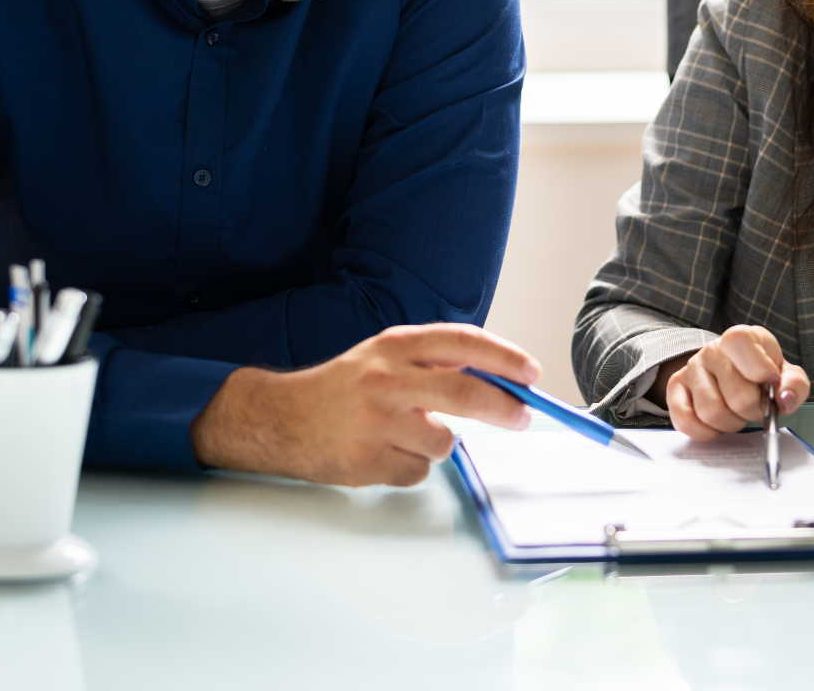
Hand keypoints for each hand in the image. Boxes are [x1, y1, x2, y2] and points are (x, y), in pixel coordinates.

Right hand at [190, 323, 541, 485]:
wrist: (282, 418)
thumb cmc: (346, 387)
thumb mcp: (387, 355)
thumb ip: (435, 362)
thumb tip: (500, 378)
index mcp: (396, 345)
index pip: (463, 342)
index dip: (504, 357)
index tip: (531, 372)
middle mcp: (386, 378)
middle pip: (465, 393)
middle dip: (504, 408)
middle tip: (521, 417)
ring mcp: (375, 421)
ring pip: (443, 441)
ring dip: (437, 443)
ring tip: (407, 434)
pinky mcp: (366, 461)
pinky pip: (417, 470)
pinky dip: (411, 466)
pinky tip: (384, 452)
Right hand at [657, 325, 809, 441]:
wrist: (731, 374)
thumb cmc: (761, 376)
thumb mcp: (785, 374)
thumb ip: (794, 385)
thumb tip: (784, 400)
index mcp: (740, 338)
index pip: (739, 342)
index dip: (759, 368)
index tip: (770, 382)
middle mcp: (712, 350)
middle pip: (736, 395)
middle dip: (752, 411)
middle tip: (755, 408)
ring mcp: (691, 368)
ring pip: (711, 412)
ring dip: (731, 424)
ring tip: (736, 414)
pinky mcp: (675, 388)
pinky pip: (685, 420)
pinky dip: (705, 432)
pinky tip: (716, 425)